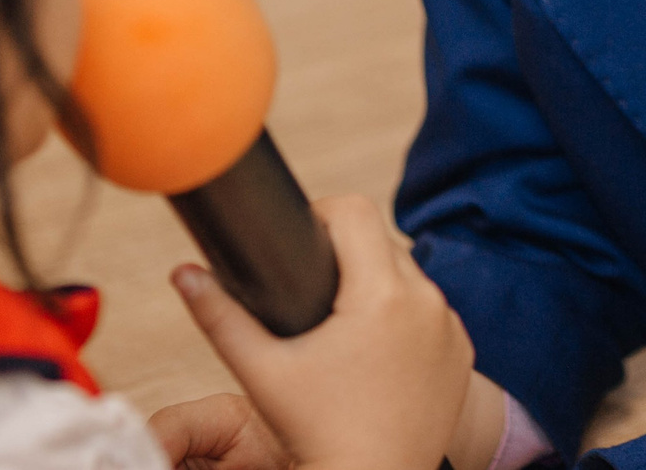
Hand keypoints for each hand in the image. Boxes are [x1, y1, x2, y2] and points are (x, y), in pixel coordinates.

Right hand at [173, 194, 473, 469]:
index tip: (299, 243)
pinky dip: (408, 320)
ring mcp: (450, 329)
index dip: (321, 215)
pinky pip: (433, 315)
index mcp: (382, 295)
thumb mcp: (262, 372)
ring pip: (410, 278)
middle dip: (347, 256)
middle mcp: (427, 303)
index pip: (355, 211)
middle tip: (311, 290)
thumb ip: (220, 316)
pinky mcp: (463, 354)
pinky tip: (378, 349)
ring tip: (343, 323)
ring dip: (380, 287)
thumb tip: (182, 273)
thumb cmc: (317, 435)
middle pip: (382, 243)